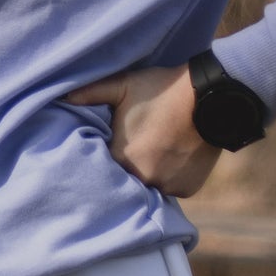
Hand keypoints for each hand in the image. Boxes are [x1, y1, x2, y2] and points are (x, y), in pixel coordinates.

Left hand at [69, 64, 220, 197]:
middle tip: (137, 146)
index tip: (113, 143)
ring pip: (149, 184)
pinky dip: (170, 177)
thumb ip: (91, 93)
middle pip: (127, 178)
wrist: (209, 98)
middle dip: (128, 165)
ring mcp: (166, 186)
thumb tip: (65, 97)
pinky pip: (171, 187)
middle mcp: (143, 178)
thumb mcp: (123, 86)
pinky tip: (173, 157)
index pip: (105, 166)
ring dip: (149, 173)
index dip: (107, 155)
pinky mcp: (186, 190)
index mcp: (122, 157)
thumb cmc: (161, 90)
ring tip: (156, 150)